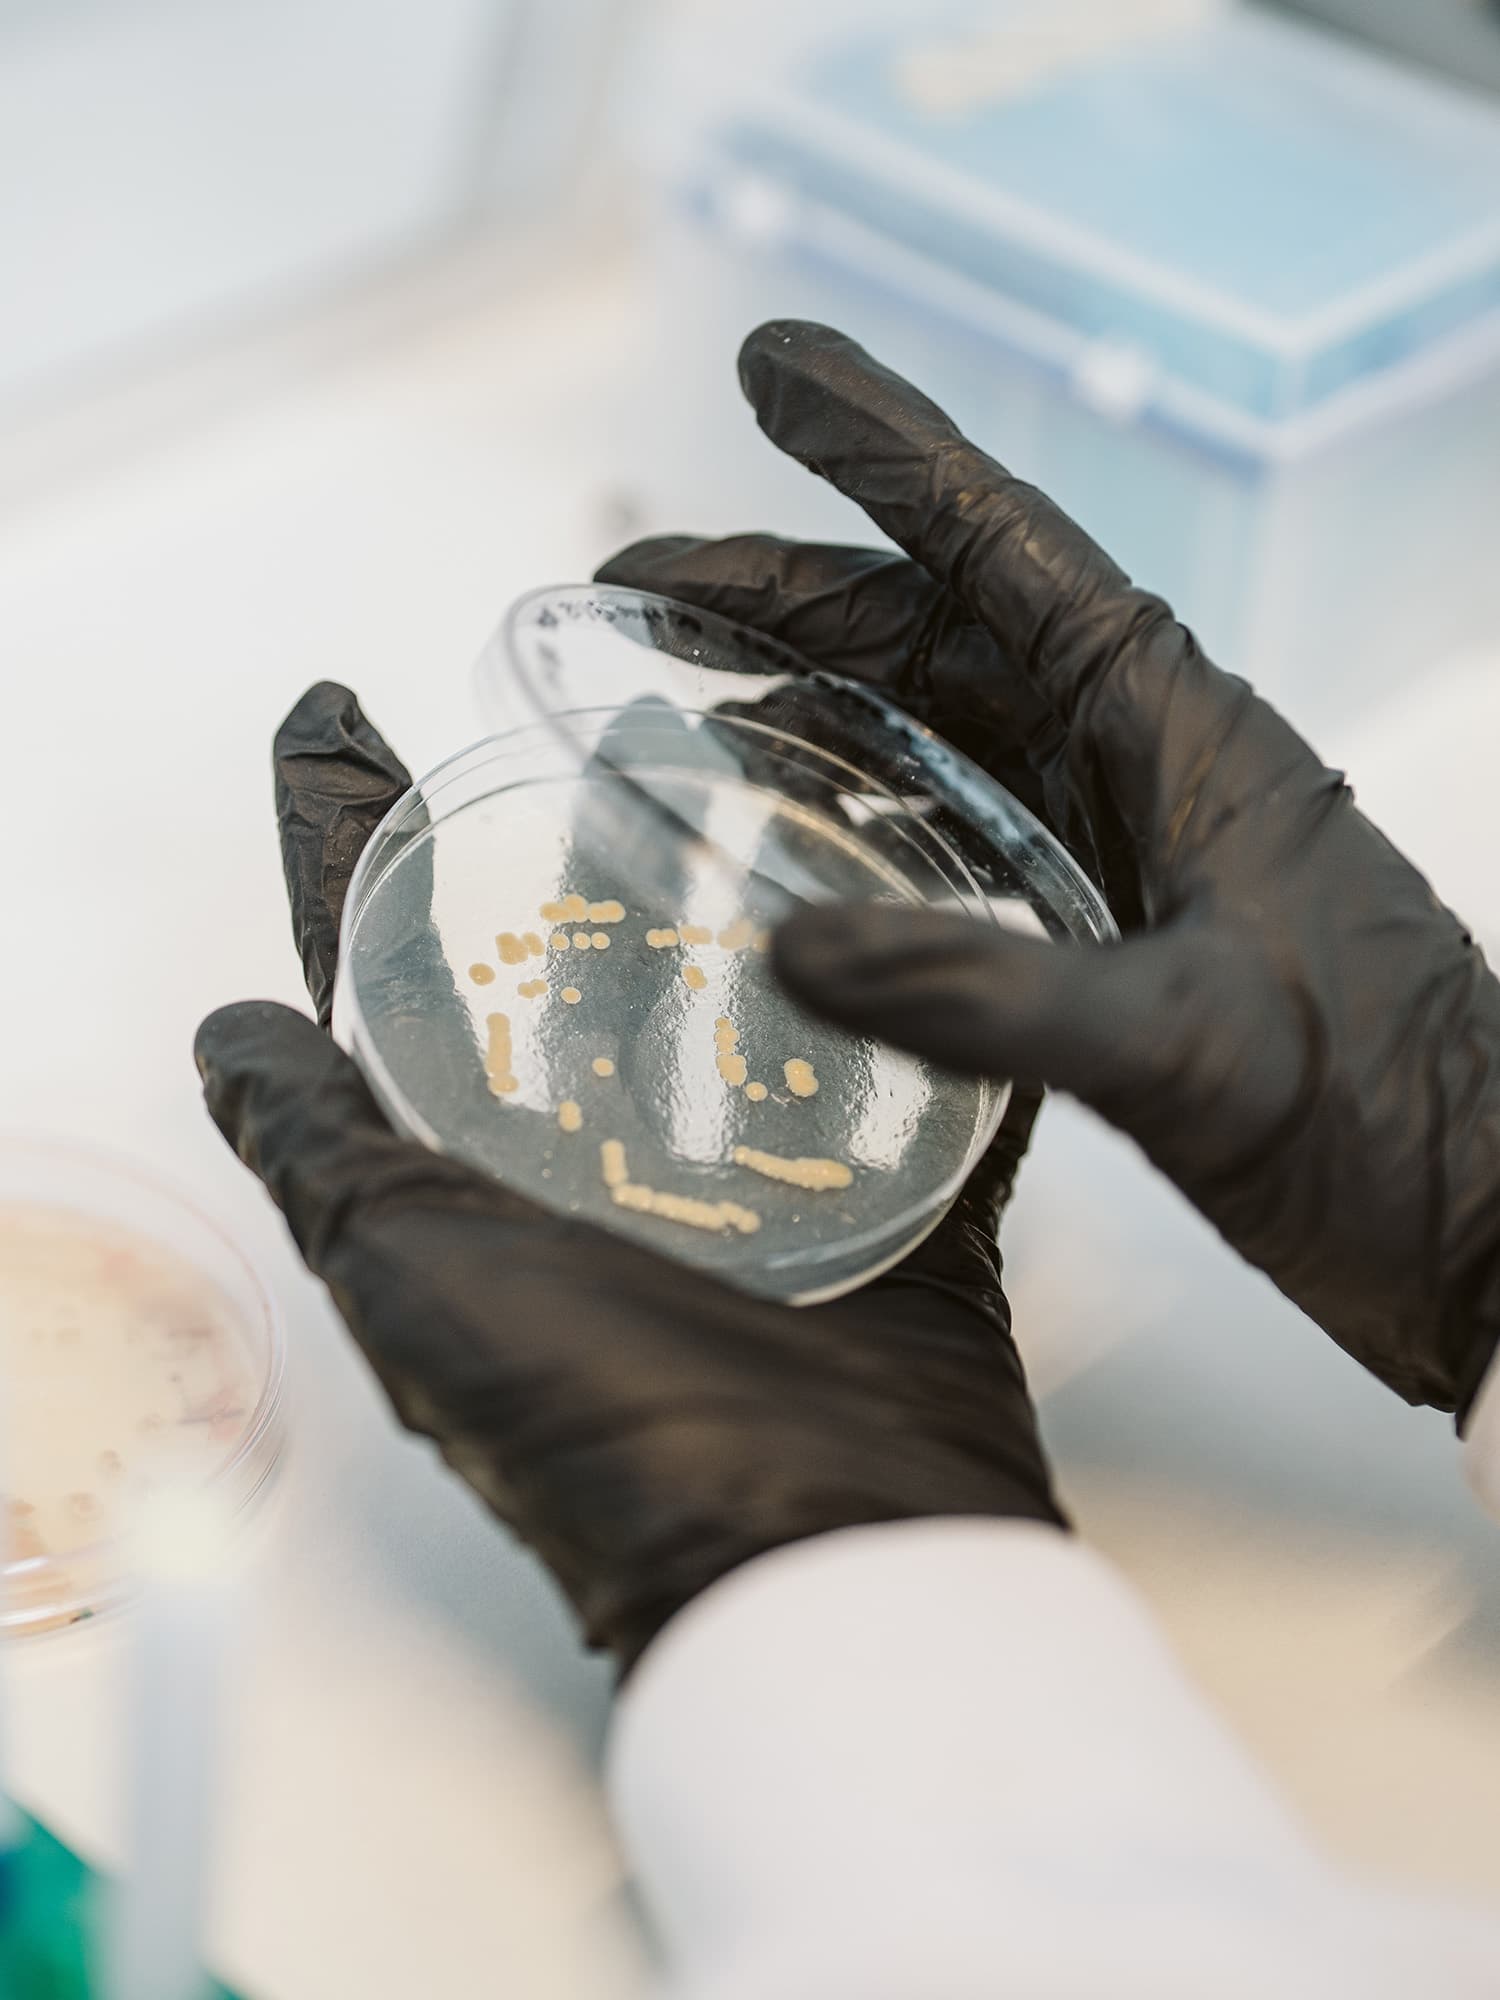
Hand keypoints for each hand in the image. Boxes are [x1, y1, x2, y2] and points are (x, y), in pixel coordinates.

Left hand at [195, 684, 1064, 1673]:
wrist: (816, 1547)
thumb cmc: (609, 1433)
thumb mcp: (417, 1275)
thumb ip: (321, 1149)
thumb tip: (223, 1034)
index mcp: (474, 1164)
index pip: (386, 957)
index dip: (347, 831)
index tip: (332, 715)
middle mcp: (597, 1157)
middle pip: (566, 948)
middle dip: (563, 821)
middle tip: (589, 709)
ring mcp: (740, 1172)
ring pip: (726, 985)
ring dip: (730, 875)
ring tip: (746, 755)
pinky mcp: (872, 1192)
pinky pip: (888, 1059)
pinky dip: (898, 984)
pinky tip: (908, 891)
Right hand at [598, 320, 1499, 1420]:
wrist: (1485, 1230)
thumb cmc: (1389, 1116)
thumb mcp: (1190, 1048)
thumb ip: (994, 994)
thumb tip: (791, 951)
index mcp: (1174, 724)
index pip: (998, 544)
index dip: (878, 446)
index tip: (770, 364)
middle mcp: (1141, 758)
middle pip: (935, 629)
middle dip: (787, 591)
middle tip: (638, 579)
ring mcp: (1125, 843)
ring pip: (940, 725)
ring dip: (814, 696)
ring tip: (681, 691)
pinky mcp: (1114, 930)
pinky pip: (960, 828)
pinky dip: (865, 811)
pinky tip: (798, 841)